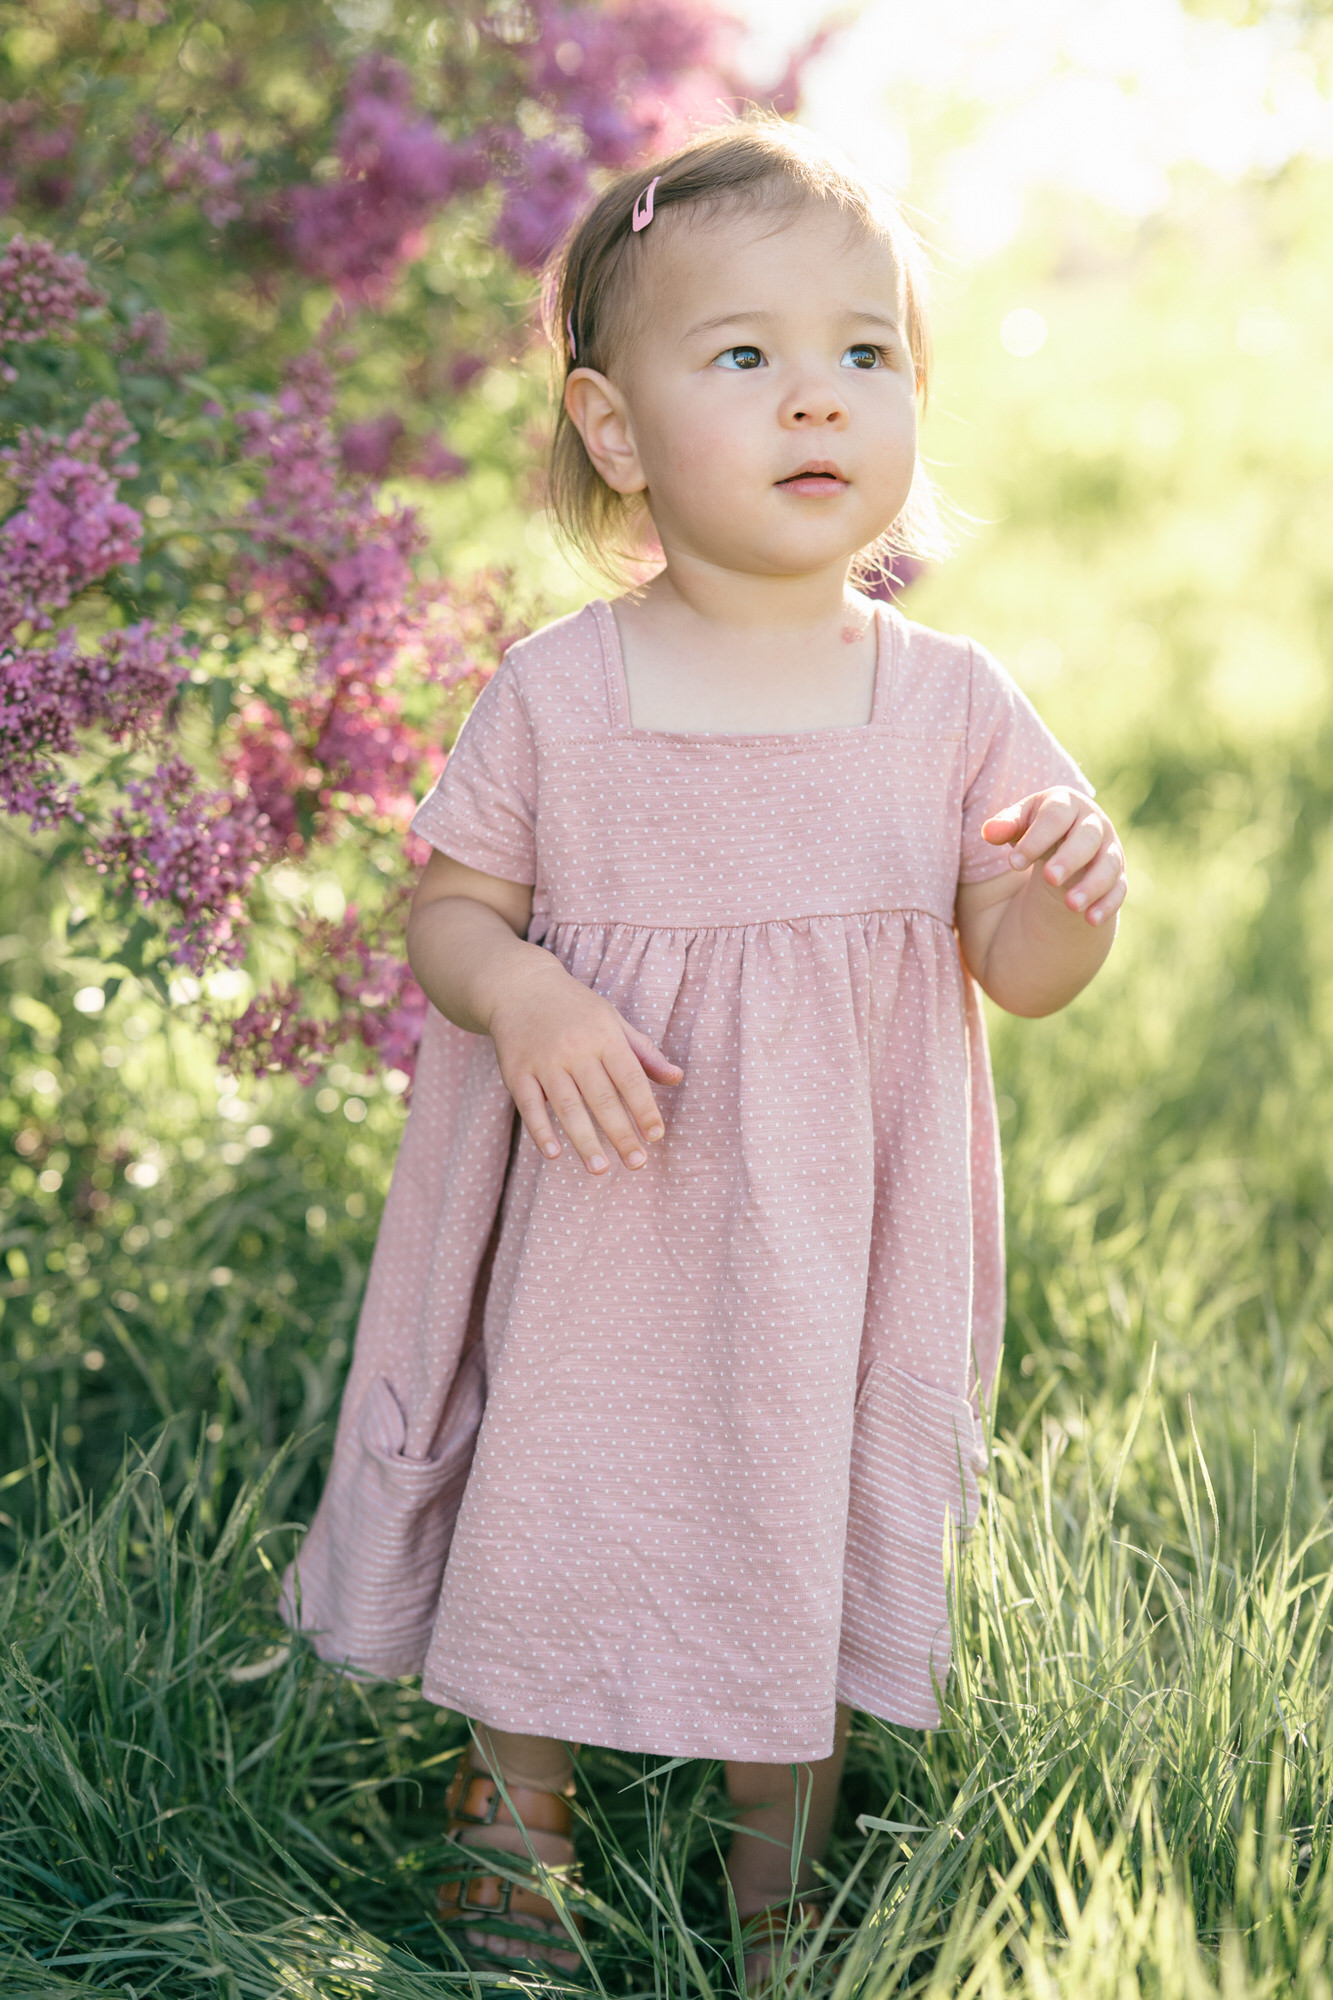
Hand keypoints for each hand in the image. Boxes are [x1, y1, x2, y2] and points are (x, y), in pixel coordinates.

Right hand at [487, 955, 681, 1175]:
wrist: (519, 986)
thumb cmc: (575, 1009)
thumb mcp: (613, 1021)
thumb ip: (644, 1053)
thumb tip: (677, 1078)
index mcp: (604, 1036)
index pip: (630, 1078)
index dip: (644, 1108)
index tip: (656, 1136)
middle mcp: (575, 1049)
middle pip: (602, 1099)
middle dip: (621, 1134)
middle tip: (637, 1163)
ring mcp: (544, 1061)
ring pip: (567, 1107)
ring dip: (585, 1141)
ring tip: (601, 1169)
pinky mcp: (516, 1072)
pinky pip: (529, 1106)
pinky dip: (541, 1131)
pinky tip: (555, 1154)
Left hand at [982, 788, 1126, 926]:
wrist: (1068, 842)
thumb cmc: (1038, 829)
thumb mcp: (1019, 823)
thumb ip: (1005, 825)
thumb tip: (989, 832)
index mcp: (1067, 804)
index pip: (1055, 817)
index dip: (1036, 839)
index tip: (1014, 863)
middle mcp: (1093, 824)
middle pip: (1088, 838)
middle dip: (1070, 858)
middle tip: (1050, 878)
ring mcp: (1109, 849)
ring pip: (1108, 865)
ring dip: (1092, 886)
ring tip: (1071, 905)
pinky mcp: (1117, 876)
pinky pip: (1118, 889)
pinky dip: (1107, 904)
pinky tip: (1090, 920)